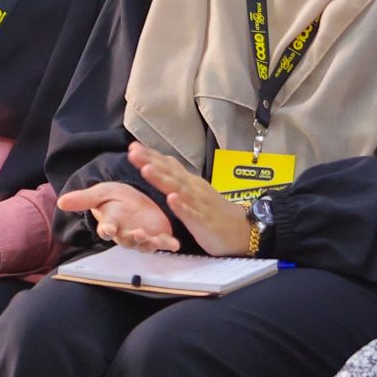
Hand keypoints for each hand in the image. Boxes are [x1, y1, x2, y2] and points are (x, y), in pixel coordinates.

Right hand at [55, 180, 179, 252]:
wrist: (134, 196)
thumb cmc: (115, 197)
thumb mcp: (99, 194)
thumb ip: (82, 199)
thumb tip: (61, 201)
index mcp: (111, 223)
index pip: (106, 228)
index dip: (107, 229)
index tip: (107, 228)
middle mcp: (126, 234)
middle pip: (127, 240)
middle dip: (133, 238)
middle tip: (137, 233)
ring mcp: (142, 237)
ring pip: (145, 244)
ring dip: (150, 243)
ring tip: (154, 239)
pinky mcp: (158, 235)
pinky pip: (163, 243)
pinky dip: (169, 244)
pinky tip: (175, 244)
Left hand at [129, 141, 254, 257]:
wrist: (242, 230)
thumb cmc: (215, 212)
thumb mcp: (194, 192)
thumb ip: (178, 179)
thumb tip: (160, 165)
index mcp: (189, 183)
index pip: (168, 165)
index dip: (151, 156)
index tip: (133, 146)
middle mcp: (193, 189)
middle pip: (169, 173)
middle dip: (151, 162)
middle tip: (133, 152)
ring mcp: (199, 204)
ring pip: (178, 189)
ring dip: (162, 179)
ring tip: (147, 170)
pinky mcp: (205, 222)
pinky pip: (192, 214)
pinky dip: (182, 207)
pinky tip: (173, 200)